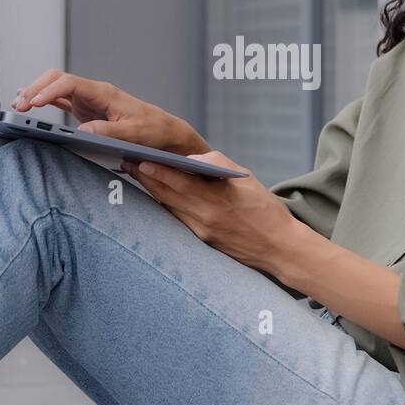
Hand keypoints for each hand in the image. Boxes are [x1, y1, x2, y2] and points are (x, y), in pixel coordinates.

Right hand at [11, 69, 208, 155]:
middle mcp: (93, 92)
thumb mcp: (134, 133)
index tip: (35, 103)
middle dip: (35, 89)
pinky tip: (28, 103)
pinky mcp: (85, 109)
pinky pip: (59, 99)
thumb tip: (83, 130)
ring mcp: (87, 100)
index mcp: (104, 92)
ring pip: (55, 88)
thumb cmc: (152, 130)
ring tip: (17, 107)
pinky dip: (43, 100)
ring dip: (35, 94)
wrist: (163, 131)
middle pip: (56, 80)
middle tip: (19, 106)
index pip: (70, 83)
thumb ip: (109, 131)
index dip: (50, 91)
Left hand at [122, 151, 301, 274]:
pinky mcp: (200, 241)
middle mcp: (205, 217)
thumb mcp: (245, 179)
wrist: (278, 247)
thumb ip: (217, 164)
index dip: (158, 172)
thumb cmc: (264, 208)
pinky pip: (176, 218)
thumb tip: (190, 158)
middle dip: (145, 178)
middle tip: (126, 162)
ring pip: (168, 207)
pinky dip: (165, 204)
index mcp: (218, 199)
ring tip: (135, 173)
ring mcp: (200, 232)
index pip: (181, 183)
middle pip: (167, 195)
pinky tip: (156, 193)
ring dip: (150, 190)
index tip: (140, 160)